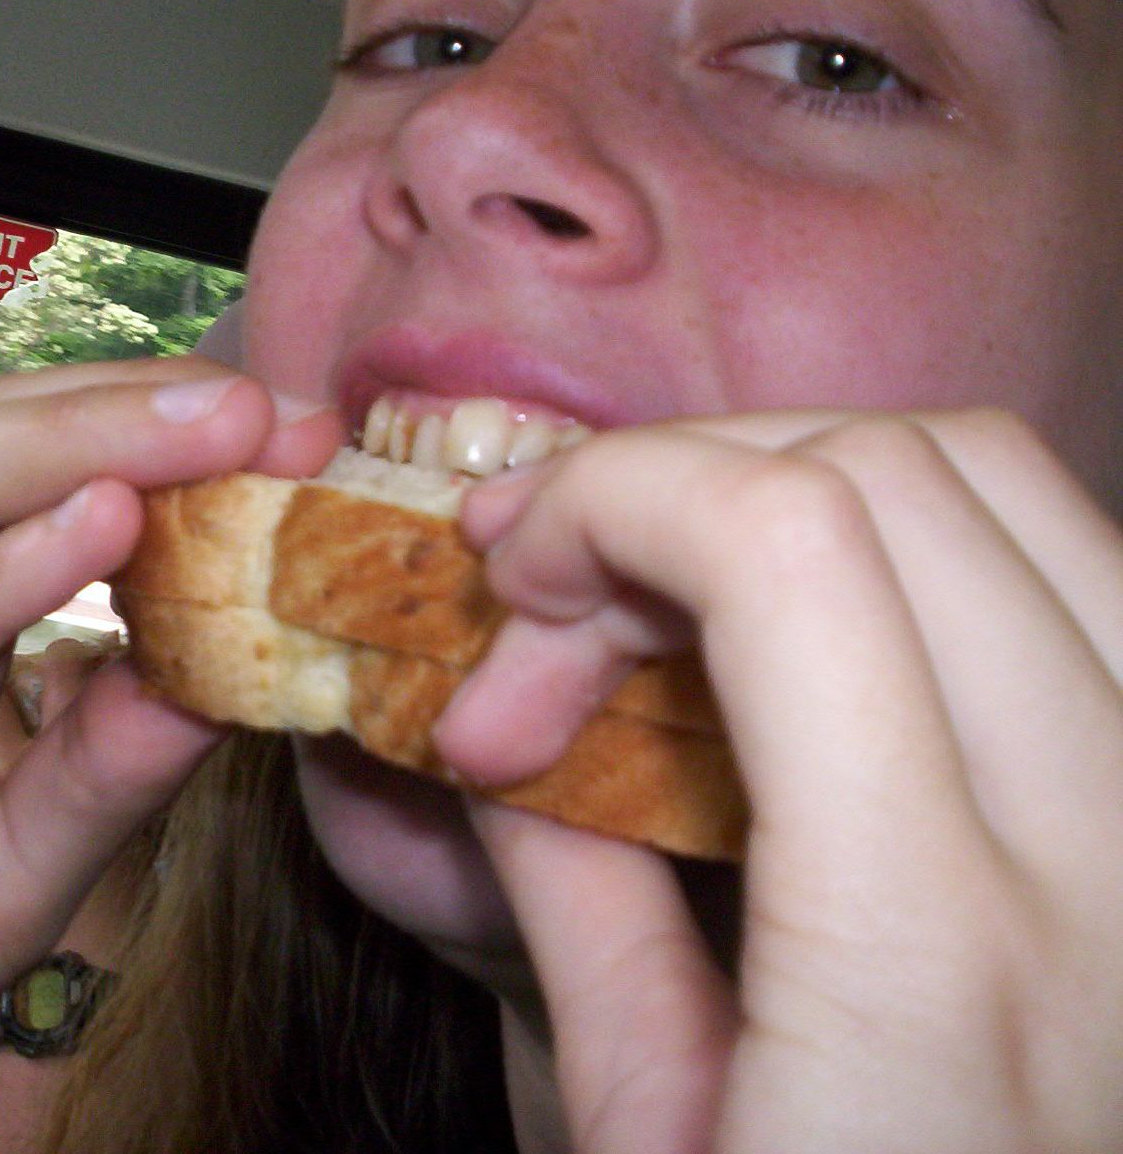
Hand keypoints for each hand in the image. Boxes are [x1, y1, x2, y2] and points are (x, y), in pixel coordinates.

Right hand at [0, 358, 338, 1153]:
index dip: (156, 439)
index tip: (298, 434)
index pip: (27, 475)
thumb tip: (226, 674)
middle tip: (263, 404)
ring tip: (202, 434)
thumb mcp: (15, 872)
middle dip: (125, 414)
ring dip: (64, 456)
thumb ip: (103, 771)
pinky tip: (86, 541)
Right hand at [436, 409, 1122, 1153]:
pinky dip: (927, 546)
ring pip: (1005, 482)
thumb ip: (573, 902)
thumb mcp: (645, 1149)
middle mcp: (1120, 853)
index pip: (787, 541)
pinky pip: (1082, 570)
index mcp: (938, 952)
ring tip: (682, 603)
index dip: (605, 501)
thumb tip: (498, 725)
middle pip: (887, 472)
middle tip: (552, 621)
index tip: (501, 596)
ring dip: (801, 490)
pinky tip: (823, 646)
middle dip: (672, 491)